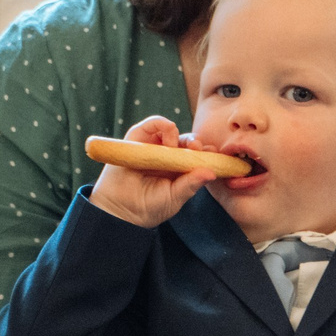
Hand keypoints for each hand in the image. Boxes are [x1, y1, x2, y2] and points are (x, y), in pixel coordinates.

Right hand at [88, 116, 222, 228]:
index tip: (215, 155)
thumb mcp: (175, 197)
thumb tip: (212, 172)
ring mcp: (153, 146)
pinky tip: (169, 133)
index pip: (198, 155)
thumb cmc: (149, 207)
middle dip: (196, 143)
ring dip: (180, 135)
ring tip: (182, 146)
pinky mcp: (137, 138)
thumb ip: (191, 184)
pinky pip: (152, 124)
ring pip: (171, 131)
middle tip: (199, 148)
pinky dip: (162, 123)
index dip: (208, 153)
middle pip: (187, 141)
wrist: (121, 211)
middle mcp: (168, 156)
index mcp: (180, 169)